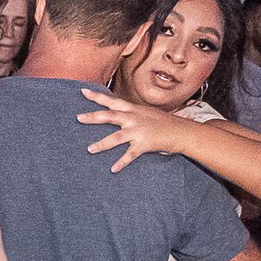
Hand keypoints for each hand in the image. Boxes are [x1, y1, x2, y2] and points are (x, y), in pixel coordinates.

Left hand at [76, 87, 196, 172]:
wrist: (182, 131)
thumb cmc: (163, 123)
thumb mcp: (145, 113)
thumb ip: (130, 113)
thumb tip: (114, 113)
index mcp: (133, 109)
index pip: (112, 101)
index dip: (97, 96)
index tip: (82, 91)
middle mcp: (134, 118)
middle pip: (110, 116)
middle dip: (94, 117)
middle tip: (78, 118)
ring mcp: (139, 131)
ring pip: (117, 137)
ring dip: (102, 144)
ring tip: (90, 149)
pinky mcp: (145, 144)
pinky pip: (130, 154)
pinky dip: (121, 162)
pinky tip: (113, 169)